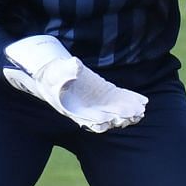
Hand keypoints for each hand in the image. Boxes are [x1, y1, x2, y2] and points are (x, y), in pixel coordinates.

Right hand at [3, 34, 146, 131]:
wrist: (43, 70)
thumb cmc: (45, 72)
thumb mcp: (51, 71)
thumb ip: (64, 70)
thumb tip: (76, 66)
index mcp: (70, 107)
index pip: (86, 117)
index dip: (99, 119)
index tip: (111, 120)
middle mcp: (84, 108)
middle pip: (104, 115)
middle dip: (119, 116)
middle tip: (135, 115)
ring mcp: (94, 101)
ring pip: (113, 109)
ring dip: (127, 110)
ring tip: (141, 110)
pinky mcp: (102, 92)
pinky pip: (117, 98)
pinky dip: (129, 99)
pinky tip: (142, 100)